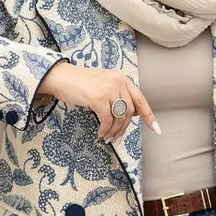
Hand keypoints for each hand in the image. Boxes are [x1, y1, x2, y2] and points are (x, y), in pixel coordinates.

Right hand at [37, 62, 159, 143]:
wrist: (60, 77)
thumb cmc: (79, 83)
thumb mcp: (103, 85)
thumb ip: (118, 96)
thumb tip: (132, 114)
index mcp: (122, 78)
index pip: (140, 99)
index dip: (149, 115)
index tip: (155, 128)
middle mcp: (118, 81)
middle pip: (130, 111)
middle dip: (125, 128)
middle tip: (117, 138)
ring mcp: (109, 89)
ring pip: (120, 117)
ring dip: (114, 131)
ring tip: (108, 138)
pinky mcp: (99, 98)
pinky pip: (107, 120)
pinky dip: (105, 129)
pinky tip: (101, 133)